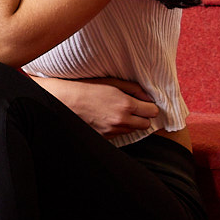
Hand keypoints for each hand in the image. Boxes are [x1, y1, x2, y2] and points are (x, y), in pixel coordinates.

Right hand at [34, 75, 160, 136]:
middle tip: (133, 108)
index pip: (153, 111)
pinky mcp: (104, 137)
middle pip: (146, 124)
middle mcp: (121, 120)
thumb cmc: (87, 88)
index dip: (150, 106)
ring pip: (132, 130)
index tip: (144, 103)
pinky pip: (119, 134)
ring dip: (129, 122)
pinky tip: (107, 118)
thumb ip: (134, 89)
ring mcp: (112, 131)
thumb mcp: (112, 82)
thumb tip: (148, 97)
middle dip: (142, 116)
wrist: (66, 100)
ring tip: (117, 112)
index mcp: (126, 105)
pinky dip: (117, 128)